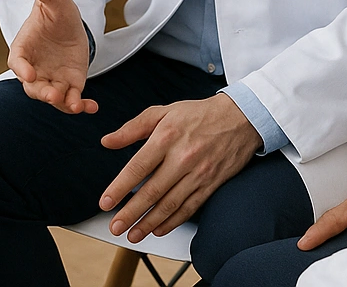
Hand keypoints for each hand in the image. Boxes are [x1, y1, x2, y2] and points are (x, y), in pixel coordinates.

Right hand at [7, 0, 95, 114]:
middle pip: (34, 87)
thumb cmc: (55, 10)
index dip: (22, 69)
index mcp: (24, 49)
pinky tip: (92, 107)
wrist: (69, 22)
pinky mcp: (70, 84)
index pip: (18, 61)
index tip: (28, 74)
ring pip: (54, 97)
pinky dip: (81, 105)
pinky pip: (72, 99)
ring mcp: (52, 79)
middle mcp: (35, 69)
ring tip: (76, 106)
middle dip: (42, 94)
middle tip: (53, 97)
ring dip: (63, 104)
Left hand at [98, 93, 261, 242]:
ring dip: (149, 223)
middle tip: (115, 226)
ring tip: (133, 234)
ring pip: (170, 204)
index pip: (138, 167)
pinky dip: (173, 222)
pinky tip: (159, 229)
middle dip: (131, 213)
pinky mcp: (210, 184)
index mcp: (166, 137)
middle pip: (152, 191)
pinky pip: (189, 208)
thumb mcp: (163, 112)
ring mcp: (198, 173)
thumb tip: (108, 141)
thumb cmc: (199, 115)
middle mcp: (182, 157)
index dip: (119, 188)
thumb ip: (133, 128)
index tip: (106, 202)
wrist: (240, 118)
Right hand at [297, 174, 346, 249]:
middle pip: (333, 221)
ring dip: (331, 234)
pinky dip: (343, 234)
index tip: (303, 244)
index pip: (332, 219)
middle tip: (305, 249)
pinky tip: (342, 244)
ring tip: (317, 248)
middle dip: (319, 233)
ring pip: (342, 223)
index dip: (316, 233)